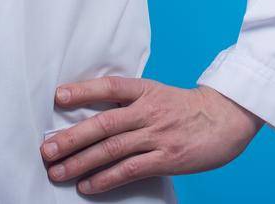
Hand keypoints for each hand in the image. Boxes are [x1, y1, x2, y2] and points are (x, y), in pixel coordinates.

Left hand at [40, 77, 264, 193]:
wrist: (228, 117)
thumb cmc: (189, 108)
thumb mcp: (160, 95)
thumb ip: (132, 103)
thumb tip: (95, 113)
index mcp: (147, 90)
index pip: (110, 87)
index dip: (83, 90)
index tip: (57, 96)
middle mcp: (149, 111)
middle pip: (104, 123)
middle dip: (71, 137)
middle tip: (46, 149)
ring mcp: (158, 135)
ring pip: (112, 149)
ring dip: (81, 162)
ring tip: (58, 171)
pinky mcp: (167, 158)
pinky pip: (130, 170)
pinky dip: (106, 179)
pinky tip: (88, 185)